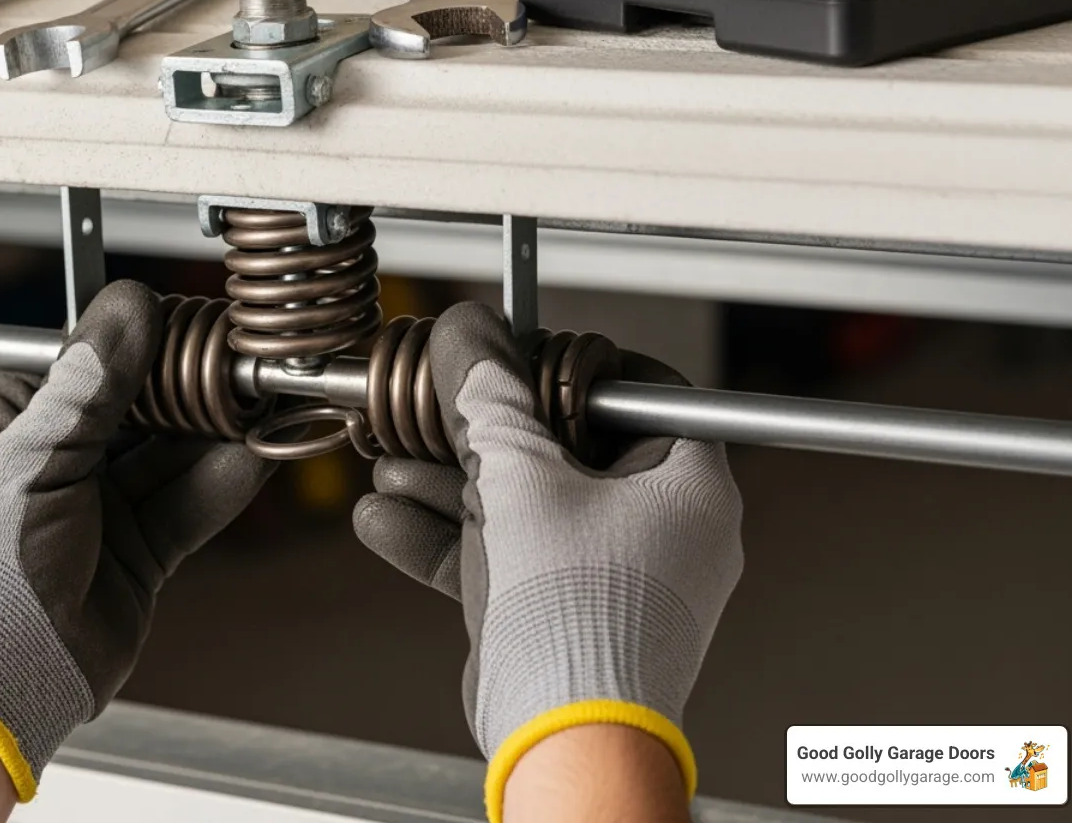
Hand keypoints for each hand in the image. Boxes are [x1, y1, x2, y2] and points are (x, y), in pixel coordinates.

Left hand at [0, 280, 272, 801]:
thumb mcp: (34, 456)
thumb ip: (90, 384)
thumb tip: (130, 307)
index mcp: (11, 422)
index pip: (85, 361)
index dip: (138, 341)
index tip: (187, 320)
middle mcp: (57, 458)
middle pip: (139, 404)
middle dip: (190, 387)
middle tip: (240, 361)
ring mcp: (101, 505)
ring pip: (172, 452)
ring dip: (217, 431)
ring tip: (262, 401)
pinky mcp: (141, 550)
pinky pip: (191, 502)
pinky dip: (226, 479)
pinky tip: (260, 452)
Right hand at [352, 303, 742, 821]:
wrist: (563, 742)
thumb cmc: (572, 613)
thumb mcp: (516, 475)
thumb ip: (485, 395)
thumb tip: (466, 330)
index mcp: (685, 481)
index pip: (633, 389)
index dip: (566, 366)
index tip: (513, 355)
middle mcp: (661, 527)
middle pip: (562, 446)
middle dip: (478, 431)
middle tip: (432, 408)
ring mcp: (611, 575)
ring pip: (524, 503)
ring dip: (448, 483)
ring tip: (391, 463)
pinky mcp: (563, 613)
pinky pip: (506, 557)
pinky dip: (449, 538)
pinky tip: (385, 519)